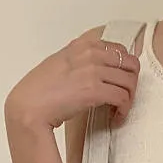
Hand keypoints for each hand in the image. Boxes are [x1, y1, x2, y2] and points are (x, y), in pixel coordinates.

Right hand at [4, 26, 139, 133]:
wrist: (29, 105)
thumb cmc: (41, 90)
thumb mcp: (62, 63)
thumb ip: (80, 61)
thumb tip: (96, 69)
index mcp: (83, 44)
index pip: (120, 50)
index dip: (125, 69)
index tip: (120, 83)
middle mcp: (91, 53)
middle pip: (131, 64)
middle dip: (132, 84)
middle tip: (124, 99)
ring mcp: (93, 70)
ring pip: (130, 82)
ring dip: (129, 99)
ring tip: (119, 111)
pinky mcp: (95, 90)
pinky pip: (123, 98)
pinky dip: (123, 110)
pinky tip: (116, 118)